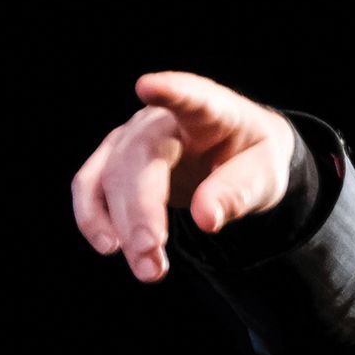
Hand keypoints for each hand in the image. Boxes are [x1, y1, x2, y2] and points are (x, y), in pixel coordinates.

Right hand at [72, 71, 295, 281]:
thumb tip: (205, 219)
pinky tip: (112, 246)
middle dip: (141, 212)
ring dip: (118, 225)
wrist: (236, 155)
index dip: (170, 91)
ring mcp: (132, 138)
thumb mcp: (264, 177)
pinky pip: (90, 186)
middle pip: (138, 158)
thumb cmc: (252, 159)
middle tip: (152, 258)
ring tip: (145, 267)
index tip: (148, 86)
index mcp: (210, 113)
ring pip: (109, 176)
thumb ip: (238, 193)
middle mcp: (162, 120)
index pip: (190, 97)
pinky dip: (93, 218)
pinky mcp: (114, 160)